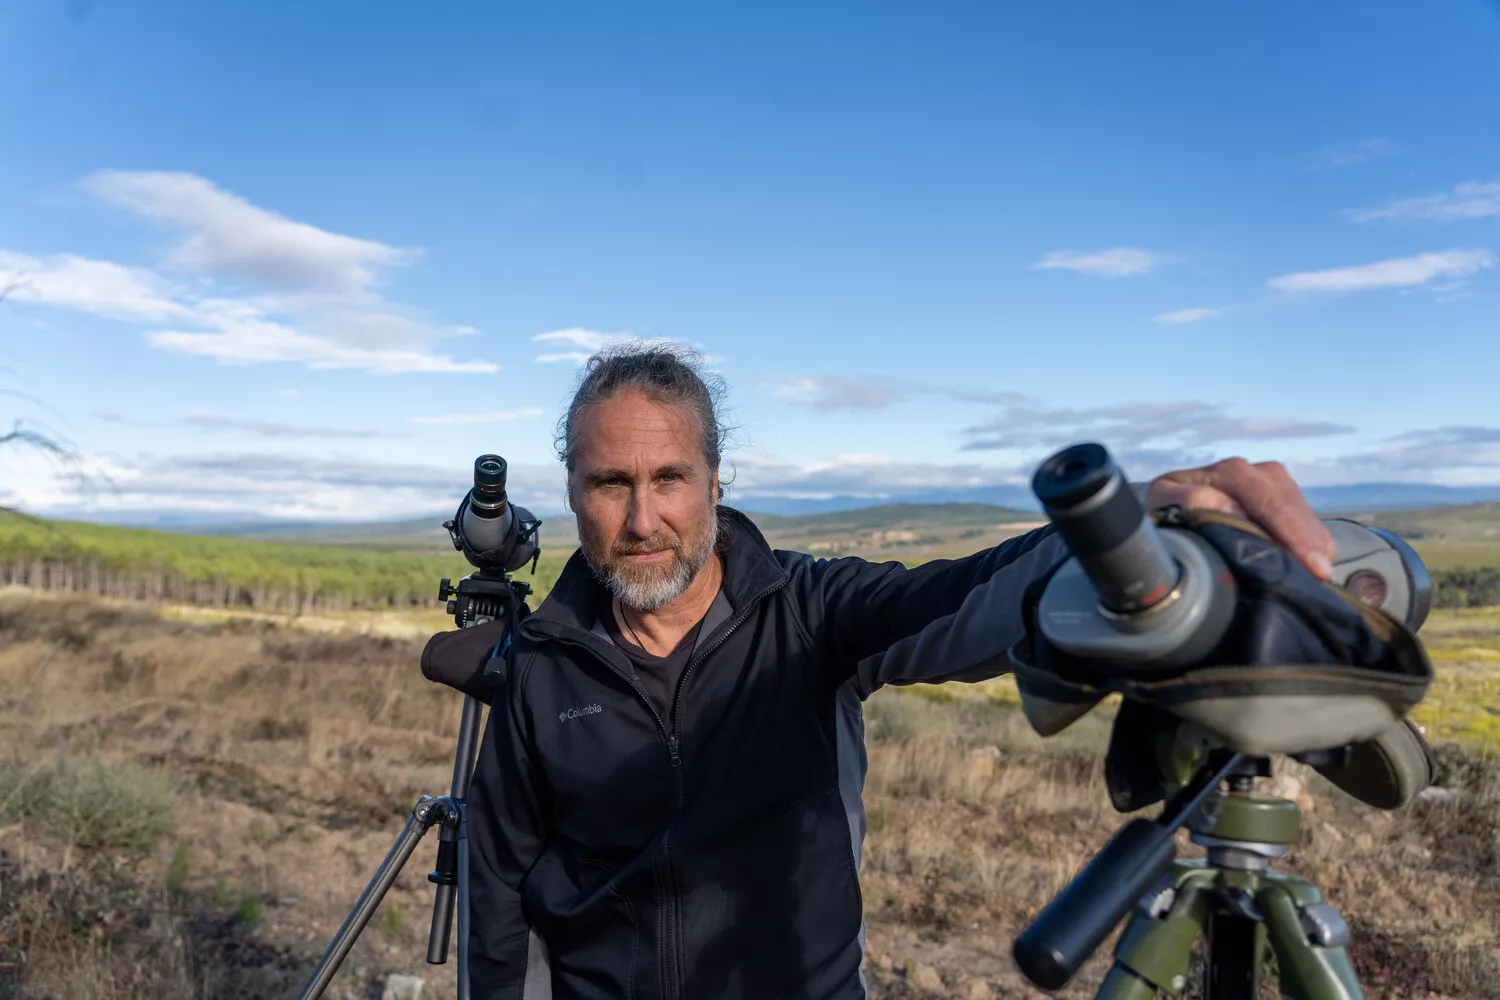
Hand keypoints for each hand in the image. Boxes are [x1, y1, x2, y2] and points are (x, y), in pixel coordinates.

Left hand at [1145, 457, 1335, 580]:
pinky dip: (1310, 542)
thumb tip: (1228, 506)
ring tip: (1319, 574)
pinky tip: (1312, 563)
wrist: (1162, 501)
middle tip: (1322, 576)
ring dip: (1313, 543)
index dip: (1293, 534)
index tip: (1313, 566)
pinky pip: (1304, 519)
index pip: (1270, 502)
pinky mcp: (1279, 497)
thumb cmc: (1161, 507)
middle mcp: (1256, 472)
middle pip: (1293, 508)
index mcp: (1231, 472)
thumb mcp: (1163, 503)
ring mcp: (1271, 482)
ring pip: (1304, 513)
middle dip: (1310, 542)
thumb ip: (1189, 500)